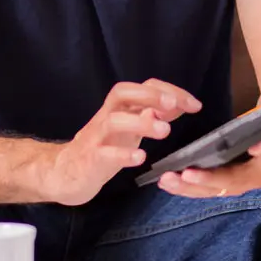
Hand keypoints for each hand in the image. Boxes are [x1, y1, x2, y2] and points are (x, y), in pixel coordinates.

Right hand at [43, 79, 200, 205]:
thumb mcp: (131, 128)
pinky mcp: (90, 159)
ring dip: (141, 123)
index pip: (144, 87)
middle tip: (173, 104)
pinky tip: (141, 158)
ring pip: (114, 121)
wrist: (65, 173)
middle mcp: (108, 116)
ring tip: (164, 132)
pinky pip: (104, 153)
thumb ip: (153, 115)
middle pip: (123, 92)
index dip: (169, 90)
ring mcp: (97, 137)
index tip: (194, 105)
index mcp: (120, 108)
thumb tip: (180, 104)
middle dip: (150, 95)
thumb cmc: (104, 147)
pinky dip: (123, 155)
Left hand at [157, 71, 260, 198]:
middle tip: (188, 173)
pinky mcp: (231, 180)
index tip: (253, 148)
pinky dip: (190, 187)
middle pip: (238, 182)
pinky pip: (210, 188)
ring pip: (219, 190)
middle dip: (212, 180)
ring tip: (168, 180)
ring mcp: (246, 179)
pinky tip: (169, 181)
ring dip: (192, 188)